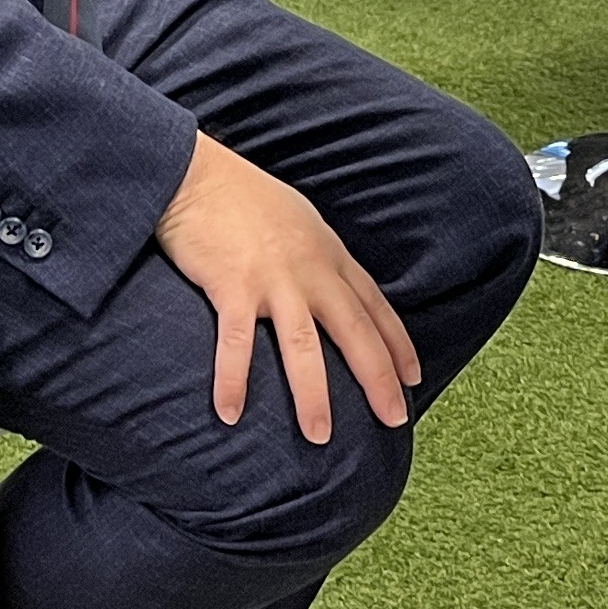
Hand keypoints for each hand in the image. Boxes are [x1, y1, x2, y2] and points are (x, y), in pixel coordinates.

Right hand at [153, 132, 421, 441]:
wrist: (195, 173)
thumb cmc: (241, 196)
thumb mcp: (297, 219)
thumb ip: (315, 255)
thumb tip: (328, 285)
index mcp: (327, 252)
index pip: (372, 304)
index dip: (396, 343)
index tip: (412, 378)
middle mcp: (309, 267)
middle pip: (352, 329)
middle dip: (376, 377)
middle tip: (394, 419)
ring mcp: (272, 278)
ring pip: (303, 345)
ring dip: (313, 394)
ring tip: (319, 435)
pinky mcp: (232, 286)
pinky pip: (236, 343)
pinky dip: (233, 380)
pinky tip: (230, 413)